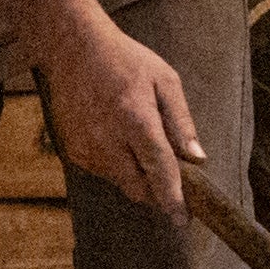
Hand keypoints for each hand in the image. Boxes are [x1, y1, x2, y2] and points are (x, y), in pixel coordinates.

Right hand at [39, 10, 204, 213]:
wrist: (72, 48)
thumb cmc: (124, 59)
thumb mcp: (164, 80)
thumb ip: (181, 121)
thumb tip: (196, 157)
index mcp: (135, 120)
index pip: (160, 171)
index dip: (173, 199)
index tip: (183, 220)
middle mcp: (108, 139)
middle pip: (139, 187)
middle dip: (156, 188)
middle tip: (166, 170)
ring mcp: (86, 147)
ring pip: (121, 182)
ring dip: (135, 174)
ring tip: (135, 137)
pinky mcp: (73, 151)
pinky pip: (102, 172)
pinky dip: (115, 164)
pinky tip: (115, 135)